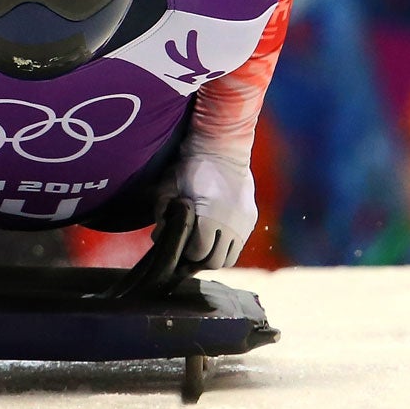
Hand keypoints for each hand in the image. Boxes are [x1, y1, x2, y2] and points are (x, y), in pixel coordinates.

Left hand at [166, 152, 255, 269]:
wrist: (221, 147)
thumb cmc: (190, 166)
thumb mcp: (168, 187)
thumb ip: (161, 214)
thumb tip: (158, 238)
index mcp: (211, 218)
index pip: (198, 253)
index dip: (185, 252)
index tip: (178, 243)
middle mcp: (231, 224)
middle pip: (214, 261)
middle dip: (199, 258)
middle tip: (188, 248)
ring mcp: (244, 223)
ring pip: (229, 258)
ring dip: (214, 255)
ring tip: (203, 244)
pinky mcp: (251, 219)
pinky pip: (239, 245)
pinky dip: (226, 245)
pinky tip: (215, 235)